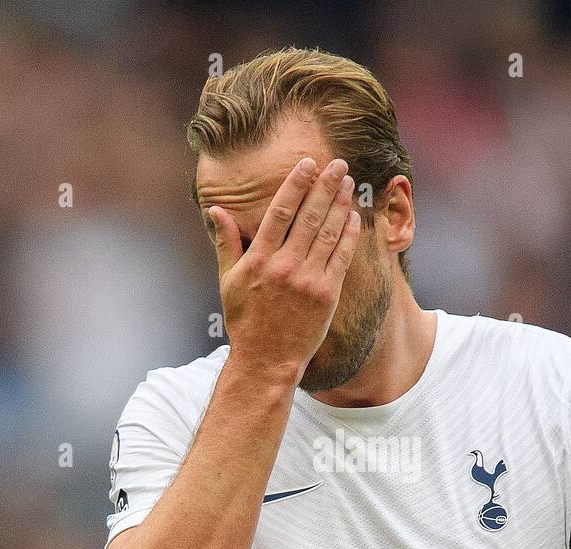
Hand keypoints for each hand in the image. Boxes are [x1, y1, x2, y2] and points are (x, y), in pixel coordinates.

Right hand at [209, 157, 360, 387]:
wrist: (267, 360)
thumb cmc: (246, 321)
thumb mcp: (228, 281)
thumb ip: (226, 243)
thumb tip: (216, 209)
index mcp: (259, 260)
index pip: (280, 211)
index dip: (296, 184)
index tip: (308, 164)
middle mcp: (284, 267)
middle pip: (309, 216)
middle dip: (326, 186)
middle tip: (338, 164)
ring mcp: (308, 281)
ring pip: (329, 233)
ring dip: (341, 205)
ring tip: (349, 184)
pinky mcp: (327, 295)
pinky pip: (342, 258)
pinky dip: (350, 235)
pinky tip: (354, 217)